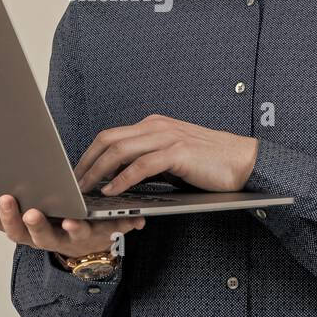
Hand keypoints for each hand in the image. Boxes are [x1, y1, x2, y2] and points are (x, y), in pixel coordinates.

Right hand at [0, 193, 144, 258]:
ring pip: (73, 235)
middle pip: (38, 235)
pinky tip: (134, 219)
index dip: (1, 217)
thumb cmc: (45, 223)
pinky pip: (113, 230)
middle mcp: (51, 239)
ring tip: (74, 220)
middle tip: (28, 210)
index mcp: (28, 232)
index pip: (8, 227)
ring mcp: (77, 239)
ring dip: (74, 228)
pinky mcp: (103, 233)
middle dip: (32, 223)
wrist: (85, 245)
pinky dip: (123, 224)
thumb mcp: (13, 221)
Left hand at [74, 114, 259, 195]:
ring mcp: (167, 137)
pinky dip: (123, 178)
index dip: (89, 155)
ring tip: (86, 190)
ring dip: (98, 171)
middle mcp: (157, 126)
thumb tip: (118, 179)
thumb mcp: (172, 160)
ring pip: (120, 150)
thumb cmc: (209, 165)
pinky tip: (112, 191)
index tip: (76, 174)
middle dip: (86, 162)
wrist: (244, 162)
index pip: (111, 136)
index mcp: (153, 125)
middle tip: (72, 184)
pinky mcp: (178, 152)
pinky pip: (142, 165)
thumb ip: (147, 163)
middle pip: (108, 140)